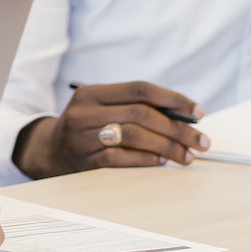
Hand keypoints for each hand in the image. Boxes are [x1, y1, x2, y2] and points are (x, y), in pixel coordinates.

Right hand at [15, 81, 209, 179]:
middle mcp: (84, 112)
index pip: (139, 89)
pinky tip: (161, 162)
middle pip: (140, 114)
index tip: (198, 113)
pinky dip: (146, 160)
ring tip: (185, 156)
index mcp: (91, 93)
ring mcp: (82, 137)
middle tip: (200, 142)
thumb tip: (183, 117)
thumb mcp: (102, 108)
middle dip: (177, 129)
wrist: (50, 151)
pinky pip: (121, 159)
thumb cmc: (87, 127)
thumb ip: (134, 107)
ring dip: (166, 147)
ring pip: (133, 136)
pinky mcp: (84, 160)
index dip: (173, 99)